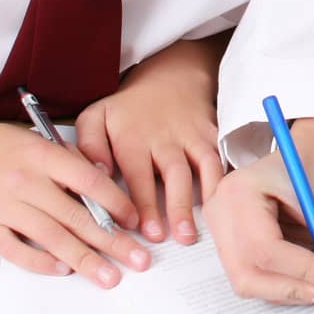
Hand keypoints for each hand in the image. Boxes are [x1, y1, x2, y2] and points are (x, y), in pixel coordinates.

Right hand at [0, 116, 147, 286]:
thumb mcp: (38, 139)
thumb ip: (71, 160)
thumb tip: (107, 181)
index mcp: (42, 154)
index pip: (89, 182)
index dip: (116, 203)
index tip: (134, 221)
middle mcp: (24, 181)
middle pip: (76, 217)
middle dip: (112, 242)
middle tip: (139, 261)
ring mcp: (3, 207)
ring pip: (52, 239)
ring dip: (85, 260)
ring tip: (110, 277)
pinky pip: (18, 252)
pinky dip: (42, 263)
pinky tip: (65, 270)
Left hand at [74, 38, 225, 244]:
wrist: (171, 77)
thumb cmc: (129, 108)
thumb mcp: (96, 116)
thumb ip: (89, 145)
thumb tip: (98, 174)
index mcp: (133, 136)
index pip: (137, 173)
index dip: (141, 203)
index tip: (141, 230)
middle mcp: (165, 137)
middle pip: (172, 173)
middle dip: (173, 206)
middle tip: (173, 237)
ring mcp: (192, 137)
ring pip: (202, 167)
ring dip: (202, 198)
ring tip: (199, 229)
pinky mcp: (212, 137)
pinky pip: (221, 159)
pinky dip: (224, 182)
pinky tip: (225, 205)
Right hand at [206, 118, 313, 308]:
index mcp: (242, 189)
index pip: (264, 247)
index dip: (302, 272)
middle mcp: (222, 211)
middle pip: (247, 273)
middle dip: (294, 289)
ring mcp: (222, 229)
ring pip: (250, 282)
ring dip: (292, 289)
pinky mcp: (232, 243)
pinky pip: (255, 278)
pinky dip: (286, 283)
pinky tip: (311, 271)